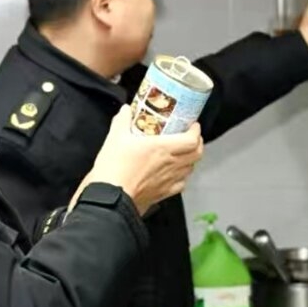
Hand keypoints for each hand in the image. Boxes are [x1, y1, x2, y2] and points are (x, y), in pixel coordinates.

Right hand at [71, 105, 203, 214]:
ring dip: (191, 159)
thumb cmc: (114, 168)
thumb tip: (126, 111)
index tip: (193, 125)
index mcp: (163, 148)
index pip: (191, 139)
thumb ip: (122, 121)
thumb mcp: (115, 137)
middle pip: (197, 154)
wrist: (109, 195)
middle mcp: (170, 164)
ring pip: (190, 169)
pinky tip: (175, 174)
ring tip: (184, 154)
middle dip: (198, 144)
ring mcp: (168, 180)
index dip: (196, 131)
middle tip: (191, 137)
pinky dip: (182, 177)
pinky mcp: (163, 194)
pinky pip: (181, 184)